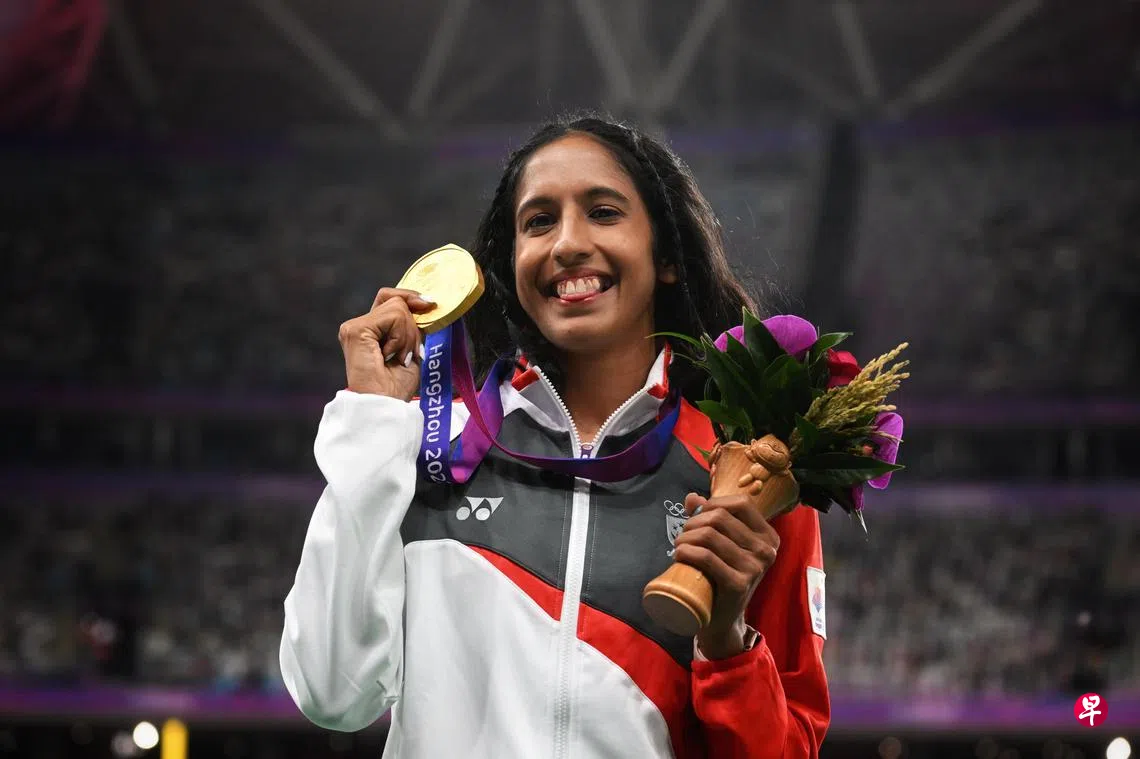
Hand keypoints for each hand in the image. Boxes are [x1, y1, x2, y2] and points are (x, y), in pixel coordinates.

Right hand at [338, 288, 434, 400]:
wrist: (386, 406)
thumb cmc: (397, 387)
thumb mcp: (411, 349)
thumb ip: (413, 326)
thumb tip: (426, 302)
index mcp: (369, 331)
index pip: (390, 299)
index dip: (410, 297)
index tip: (429, 304)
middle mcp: (358, 326)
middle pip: (396, 301)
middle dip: (412, 327)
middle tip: (408, 354)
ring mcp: (354, 327)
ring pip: (398, 308)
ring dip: (408, 336)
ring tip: (399, 358)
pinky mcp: (356, 330)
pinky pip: (394, 316)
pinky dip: (402, 337)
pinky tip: (392, 356)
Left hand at [672, 492, 780, 658]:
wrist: (723, 619)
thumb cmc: (723, 575)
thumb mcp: (723, 544)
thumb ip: (711, 518)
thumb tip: (692, 498)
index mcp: (769, 536)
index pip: (741, 503)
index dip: (714, 504)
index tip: (698, 517)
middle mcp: (767, 550)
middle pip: (720, 518)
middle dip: (693, 522)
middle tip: (683, 536)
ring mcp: (755, 568)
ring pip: (709, 535)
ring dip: (685, 537)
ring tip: (679, 547)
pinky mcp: (739, 584)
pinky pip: (706, 557)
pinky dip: (687, 552)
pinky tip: (679, 554)